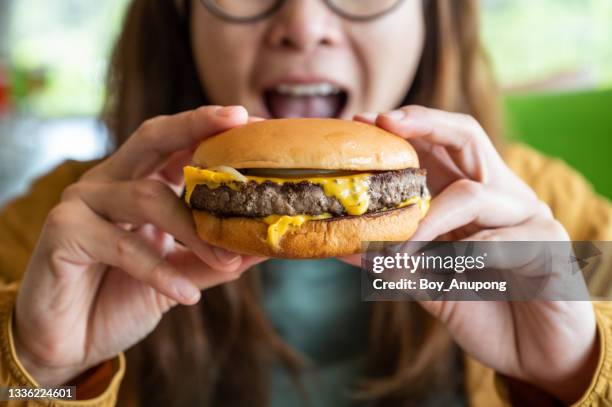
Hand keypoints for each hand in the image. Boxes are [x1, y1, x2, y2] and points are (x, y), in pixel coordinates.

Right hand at [13, 106, 267, 385]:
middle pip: (154, 137)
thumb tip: (267, 243)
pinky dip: (160, 271)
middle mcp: (110, 182)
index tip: (253, 120)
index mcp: (137, 183)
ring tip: (227, 260)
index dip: (212, 129)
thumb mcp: (179, 275)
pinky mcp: (63, 231)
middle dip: (197, 125)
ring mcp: (82, 201)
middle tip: (239, 118)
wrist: (70, 342)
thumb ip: (216, 257)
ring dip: (194, 230)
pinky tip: (186, 295)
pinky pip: (121, 244)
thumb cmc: (122, 298)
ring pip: (148, 196)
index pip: (176, 143)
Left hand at [341, 106, 597, 403]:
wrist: (534, 355)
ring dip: (430, 220)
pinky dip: (468, 258)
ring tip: (402, 247)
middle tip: (385, 123)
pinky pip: (502, 240)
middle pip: (467, 137)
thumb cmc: (482, 310)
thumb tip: (342, 246)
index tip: (365, 121)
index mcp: (471, 198)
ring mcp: (528, 215)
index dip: (405, 129)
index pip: (440, 146)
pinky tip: (456, 277)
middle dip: (424, 124)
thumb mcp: (427, 284)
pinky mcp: (549, 244)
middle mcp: (500, 195)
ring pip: (474, 194)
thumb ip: (392, 263)